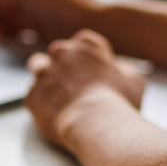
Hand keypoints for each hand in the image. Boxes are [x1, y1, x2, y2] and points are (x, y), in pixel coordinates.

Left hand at [25, 30, 145, 147]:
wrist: (94, 124)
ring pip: (38, 65)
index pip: (84, 41)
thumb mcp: (134, 81)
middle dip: (65, 64)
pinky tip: (52, 110)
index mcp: (85, 46)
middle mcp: (61, 54)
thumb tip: (119, 70)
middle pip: (59, 52)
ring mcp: (43, 73)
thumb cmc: (118, 102)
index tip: (93, 70)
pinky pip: (32, 93)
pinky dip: (40, 99)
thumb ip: (124, 69)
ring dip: (46, 75)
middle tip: (75, 82)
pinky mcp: (32, 94)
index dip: (89, 56)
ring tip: (56, 92)